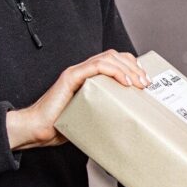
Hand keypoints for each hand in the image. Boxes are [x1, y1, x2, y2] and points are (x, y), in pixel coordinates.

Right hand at [6, 49, 150, 150]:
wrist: (39, 129)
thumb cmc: (63, 126)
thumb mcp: (94, 117)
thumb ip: (108, 112)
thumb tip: (130, 122)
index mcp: (90, 78)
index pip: (115, 61)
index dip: (133, 67)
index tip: (146, 81)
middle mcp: (84, 71)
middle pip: (115, 57)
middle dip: (135, 67)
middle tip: (147, 83)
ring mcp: (77, 72)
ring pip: (108, 58)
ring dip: (128, 69)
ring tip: (139, 83)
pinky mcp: (70, 77)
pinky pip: (96, 67)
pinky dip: (114, 72)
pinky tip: (125, 82)